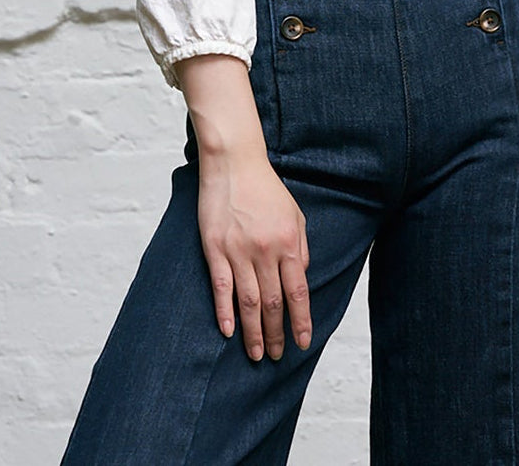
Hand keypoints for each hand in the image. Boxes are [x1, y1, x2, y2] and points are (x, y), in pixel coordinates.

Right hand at [197, 148, 311, 360]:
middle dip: (277, 333)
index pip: (298, 292)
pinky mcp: (215, 249)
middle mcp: (265, 251)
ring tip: (256, 353)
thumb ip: (300, 249)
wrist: (234, 163)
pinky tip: (230, 331)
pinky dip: (225, 312)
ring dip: (253, 332)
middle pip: (273, 303)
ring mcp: (238, 251)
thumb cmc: (267, 189)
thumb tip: (301, 280)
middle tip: (277, 354)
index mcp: (289, 243)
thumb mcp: (295, 215)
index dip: (301, 321)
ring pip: (249, 302)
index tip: (303, 342)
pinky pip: (222, 287)